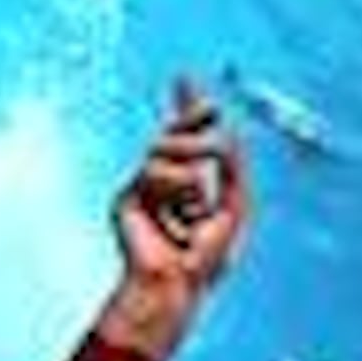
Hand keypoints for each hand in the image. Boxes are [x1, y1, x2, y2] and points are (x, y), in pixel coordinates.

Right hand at [98, 78, 251, 356]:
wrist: (178, 284)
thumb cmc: (208, 256)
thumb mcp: (234, 202)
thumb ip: (233, 164)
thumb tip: (223, 126)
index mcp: (190, 179)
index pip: (185, 134)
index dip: (185, 105)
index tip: (183, 77)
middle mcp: (164, 179)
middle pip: (174, 131)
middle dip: (192, 120)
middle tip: (213, 112)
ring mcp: (143, 188)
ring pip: (163, 147)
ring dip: (190, 169)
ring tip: (198, 202)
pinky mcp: (127, 199)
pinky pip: (152, 172)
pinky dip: (173, 189)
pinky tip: (176, 216)